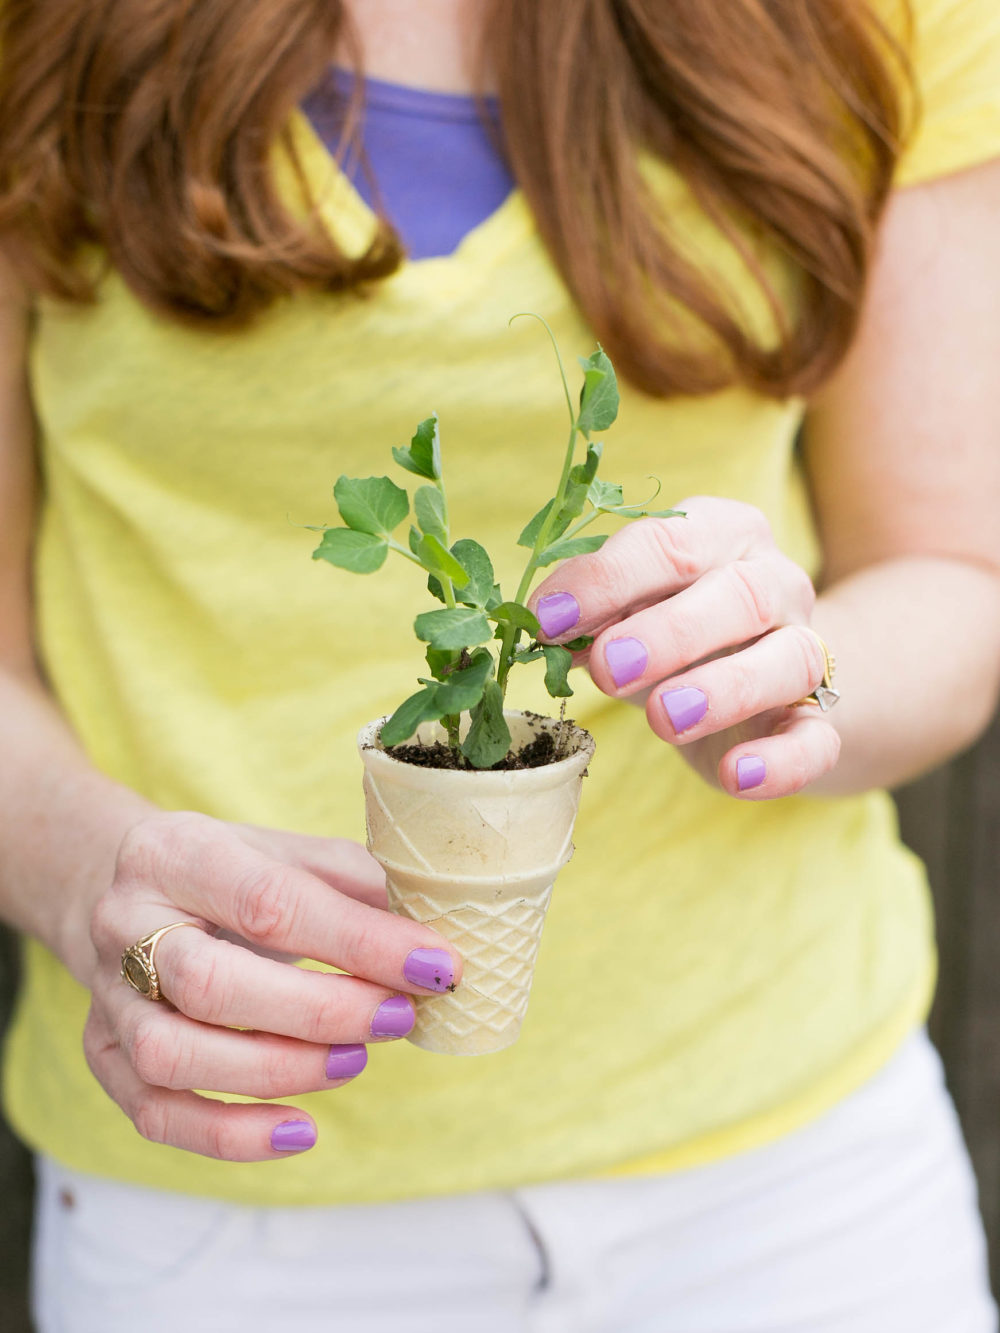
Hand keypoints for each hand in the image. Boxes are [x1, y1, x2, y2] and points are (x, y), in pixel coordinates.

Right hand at [84, 811, 462, 1159]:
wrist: (123, 886)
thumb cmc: (230, 871)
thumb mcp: (287, 851)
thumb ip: (353, 884)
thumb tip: (427, 937)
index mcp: (177, 852)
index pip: (268, 900)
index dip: (358, 940)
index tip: (434, 964)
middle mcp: (125, 922)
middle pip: (209, 984)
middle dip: (319, 1011)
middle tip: (397, 1017)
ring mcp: (106, 994)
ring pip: (173, 1055)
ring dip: (277, 1069)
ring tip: (355, 1061)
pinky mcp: (102, 1054)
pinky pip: (156, 1114)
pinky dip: (232, 1135)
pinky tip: (302, 1129)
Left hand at [530, 497, 840, 798]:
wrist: (755, 686)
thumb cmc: (672, 633)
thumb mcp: (626, 613)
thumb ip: (593, 615)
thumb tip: (541, 631)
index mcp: (723, 536)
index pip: (671, 543)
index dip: (606, 579)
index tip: (548, 618)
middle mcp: (775, 584)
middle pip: (741, 595)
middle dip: (671, 631)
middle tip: (608, 666)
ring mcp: (806, 652)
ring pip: (789, 660)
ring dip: (726, 689)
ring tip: (666, 719)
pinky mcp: (816, 723)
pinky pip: (816, 741)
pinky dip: (780, 761)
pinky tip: (736, 776)